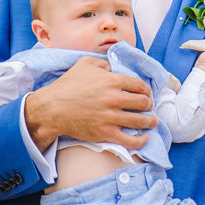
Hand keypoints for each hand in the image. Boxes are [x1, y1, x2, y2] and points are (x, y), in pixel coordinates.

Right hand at [24, 56, 156, 152]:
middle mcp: (115, 98)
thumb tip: (114, 67)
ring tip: (152, 121)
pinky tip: (144, 137)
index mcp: (112, 80)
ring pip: (141, 121)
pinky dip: (141, 140)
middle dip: (149, 105)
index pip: (141, 85)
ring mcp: (111, 117)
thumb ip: (104, 63)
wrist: (52, 108)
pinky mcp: (105, 133)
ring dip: (151, 121)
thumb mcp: (85, 64)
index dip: (147, 90)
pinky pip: (130, 140)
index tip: (146, 94)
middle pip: (144, 102)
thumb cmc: (67, 85)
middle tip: (149, 107)